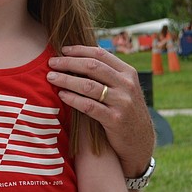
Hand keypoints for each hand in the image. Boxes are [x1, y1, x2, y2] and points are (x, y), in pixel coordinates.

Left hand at [47, 45, 154, 176]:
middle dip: (68, 63)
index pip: (101, 54)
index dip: (79, 50)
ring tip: (51, 77)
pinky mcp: (115, 120)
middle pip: (92, 67)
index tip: (62, 50)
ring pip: (89, 86)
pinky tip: (61, 95)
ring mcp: (122, 102)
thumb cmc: (124, 110)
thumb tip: (80, 56)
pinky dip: (73, 99)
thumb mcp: (123, 88)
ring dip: (66, 79)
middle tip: (51, 63)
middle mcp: (127, 85)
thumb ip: (108, 73)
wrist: (140, 141)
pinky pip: (89, 106)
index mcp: (128, 73)